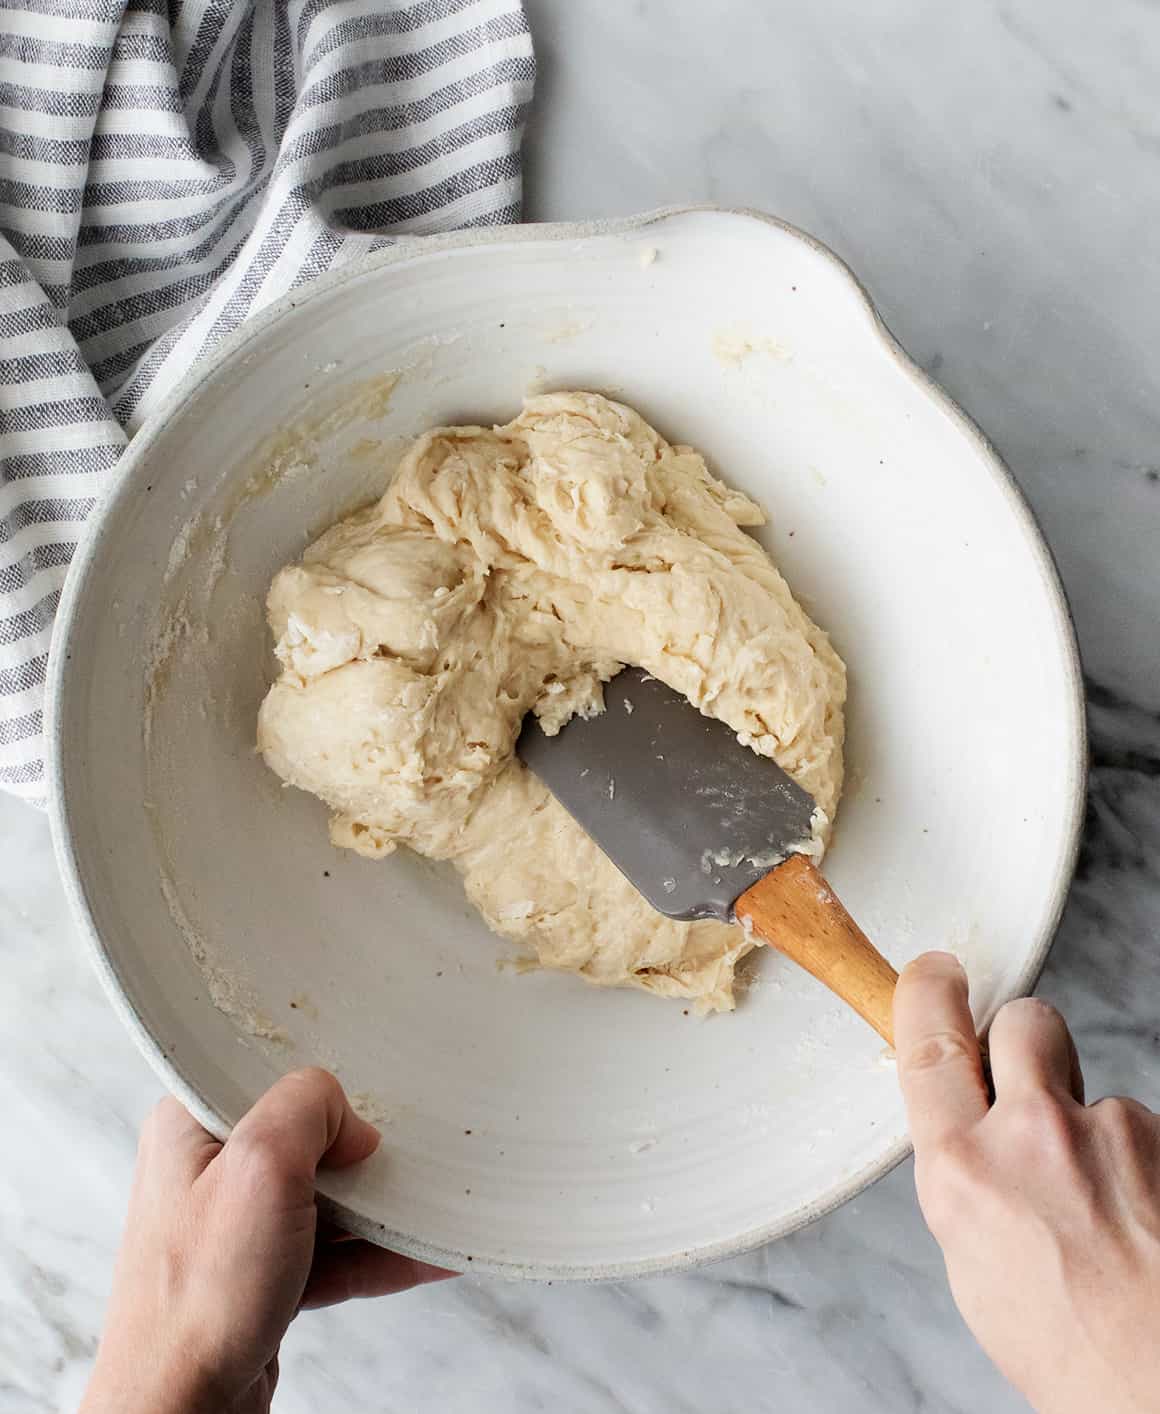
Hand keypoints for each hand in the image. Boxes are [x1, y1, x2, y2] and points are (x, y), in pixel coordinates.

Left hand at [80, 1068, 451, 1413]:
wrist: (180, 1412)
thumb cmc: (197, 1303)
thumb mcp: (261, 1167)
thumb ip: (306, 1108)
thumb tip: (347, 1120)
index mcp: (191, 1127)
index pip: (272, 1076)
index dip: (323, 1091)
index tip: (365, 1104)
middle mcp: (209, 1173)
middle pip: (308, 1138)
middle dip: (361, 1153)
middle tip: (407, 1157)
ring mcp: (236, 1230)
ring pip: (326, 1198)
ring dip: (381, 1207)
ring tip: (435, 1204)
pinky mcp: (261, 1279)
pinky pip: (334, 1253)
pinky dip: (379, 1255)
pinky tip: (428, 1253)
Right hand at [895, 952, 1159, 1413]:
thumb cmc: (1072, 1352)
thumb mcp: (975, 1266)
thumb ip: (967, 1180)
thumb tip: (974, 1139)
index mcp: (961, 1172)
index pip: (929, 1045)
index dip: (927, 994)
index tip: (934, 972)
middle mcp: (1031, 1136)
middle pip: (1022, 1022)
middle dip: (1026, 1041)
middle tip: (1035, 1088)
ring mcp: (1109, 1134)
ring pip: (1092, 1091)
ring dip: (1094, 1127)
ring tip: (1105, 1208)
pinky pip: (1141, 1131)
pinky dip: (1140, 1165)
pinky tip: (1141, 1222)